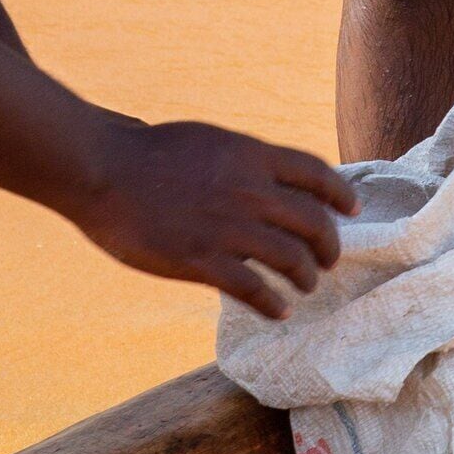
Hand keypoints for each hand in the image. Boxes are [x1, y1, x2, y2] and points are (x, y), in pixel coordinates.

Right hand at [67, 119, 358, 319]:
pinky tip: (278, 311)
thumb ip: (244, 162)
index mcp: (252, 155)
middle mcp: (249, 190)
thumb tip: (270, 179)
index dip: (340, 194)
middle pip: (313, 223)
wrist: (102, 169)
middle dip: (329, 246)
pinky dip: (273, 304)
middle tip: (329, 261)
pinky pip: (253, 290)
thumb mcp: (210, 142)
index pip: (316, 173)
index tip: (352, 210)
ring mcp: (227, 227)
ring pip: (291, 259)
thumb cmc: (149, 153)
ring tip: (306, 287)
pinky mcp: (201, 260)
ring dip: (306, 277)